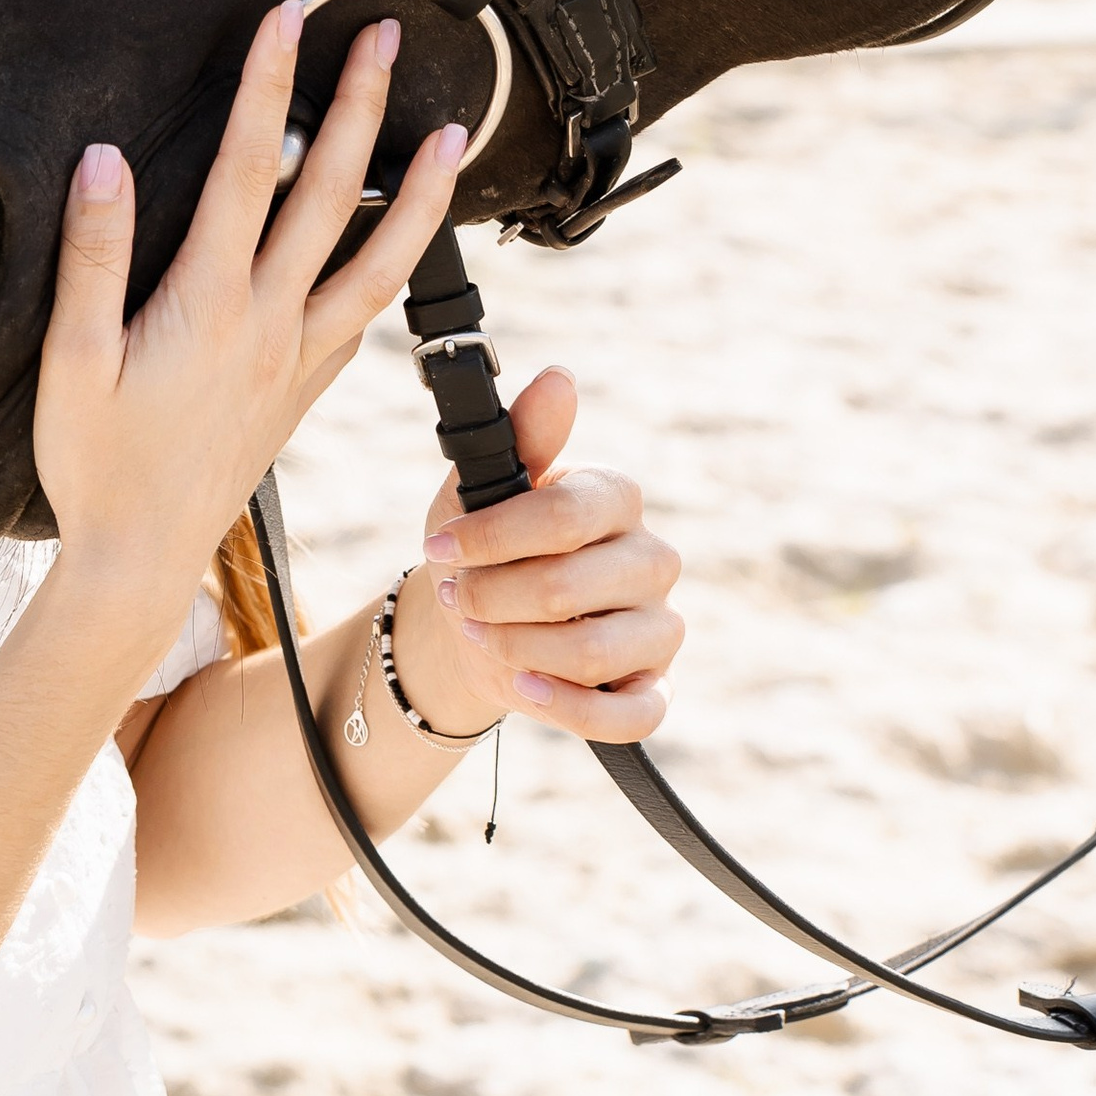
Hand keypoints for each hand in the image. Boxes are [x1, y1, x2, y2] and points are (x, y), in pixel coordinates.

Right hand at [34, 2, 464, 663]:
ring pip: (377, 259)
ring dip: (418, 190)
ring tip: (452, 135)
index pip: (248, 169)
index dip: (270, 86)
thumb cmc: (93, 463)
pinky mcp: (304, 389)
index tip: (288, 18)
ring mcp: (298, 358)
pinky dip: (394, 264)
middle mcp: (270, 322)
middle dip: (360, 105)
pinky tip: (403, 240)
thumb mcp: (72, 361)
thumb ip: (92, 257)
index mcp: (210, 304)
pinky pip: (366, 314)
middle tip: (388, 35)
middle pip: (329, 194)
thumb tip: (105, 158)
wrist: (139, 559)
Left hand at [398, 367, 682, 745]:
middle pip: (572, 586)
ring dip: (515, 648)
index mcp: (615, 499)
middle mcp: (652, 559)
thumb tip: (559, 380)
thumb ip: (522, 437)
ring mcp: (658, 626)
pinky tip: (521, 687)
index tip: (437, 549)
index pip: (564, 515)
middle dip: (493, 597)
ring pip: (595, 652)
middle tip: (453, 597)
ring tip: (476, 635)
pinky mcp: (653, 687)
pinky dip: (568, 707)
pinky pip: (632, 715)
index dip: (491, 537)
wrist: (478, 626)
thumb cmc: (486, 549)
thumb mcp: (481, 487)